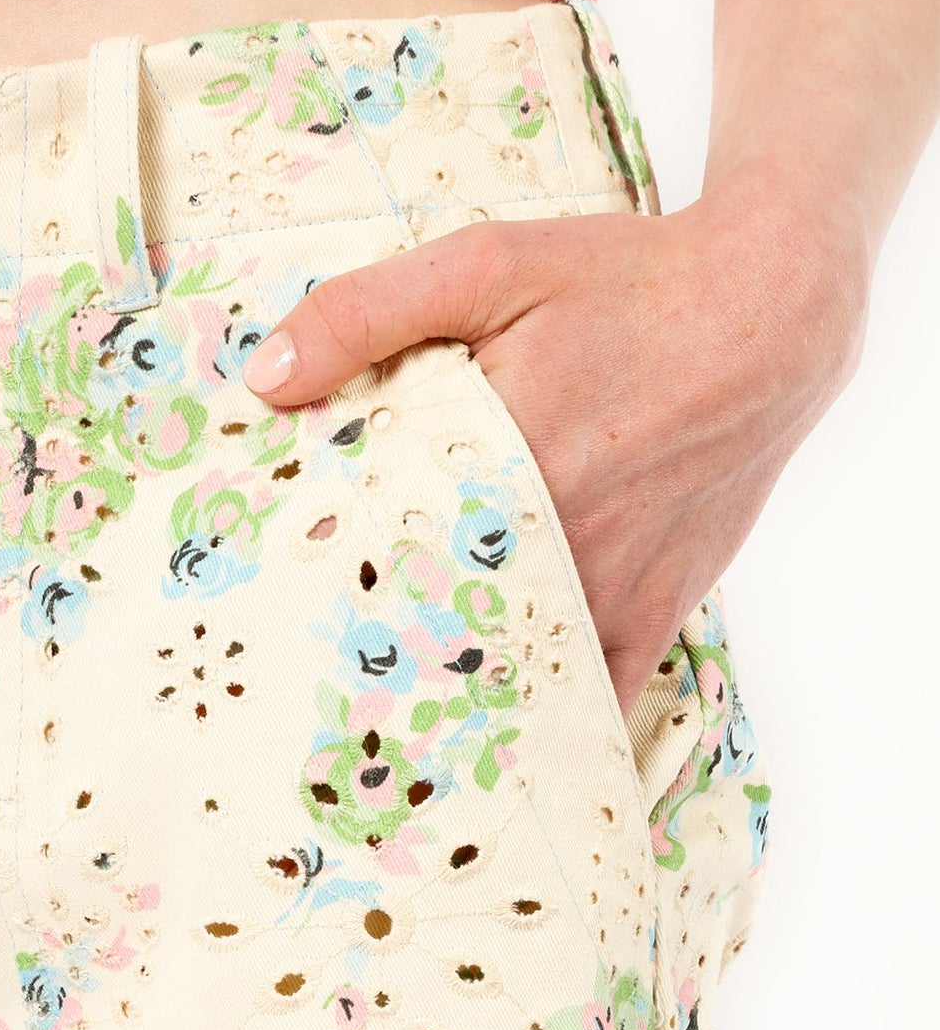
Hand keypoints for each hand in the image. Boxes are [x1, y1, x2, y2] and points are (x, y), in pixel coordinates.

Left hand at [241, 165, 868, 714]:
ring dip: (444, 710)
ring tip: (372, 750)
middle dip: (363, 671)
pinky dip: (539, 730)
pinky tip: (484, 765)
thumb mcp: (488, 264)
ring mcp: (610, 589)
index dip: (312, 601)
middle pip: (432, 633)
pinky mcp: (655, 613)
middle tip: (294, 708)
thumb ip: (368, 314)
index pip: (377, 556)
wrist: (770, 316)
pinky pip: (592, 698)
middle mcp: (557, 541)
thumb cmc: (626, 283)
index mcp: (500, 460)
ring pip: (507, 681)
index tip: (259, 634)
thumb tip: (267, 378)